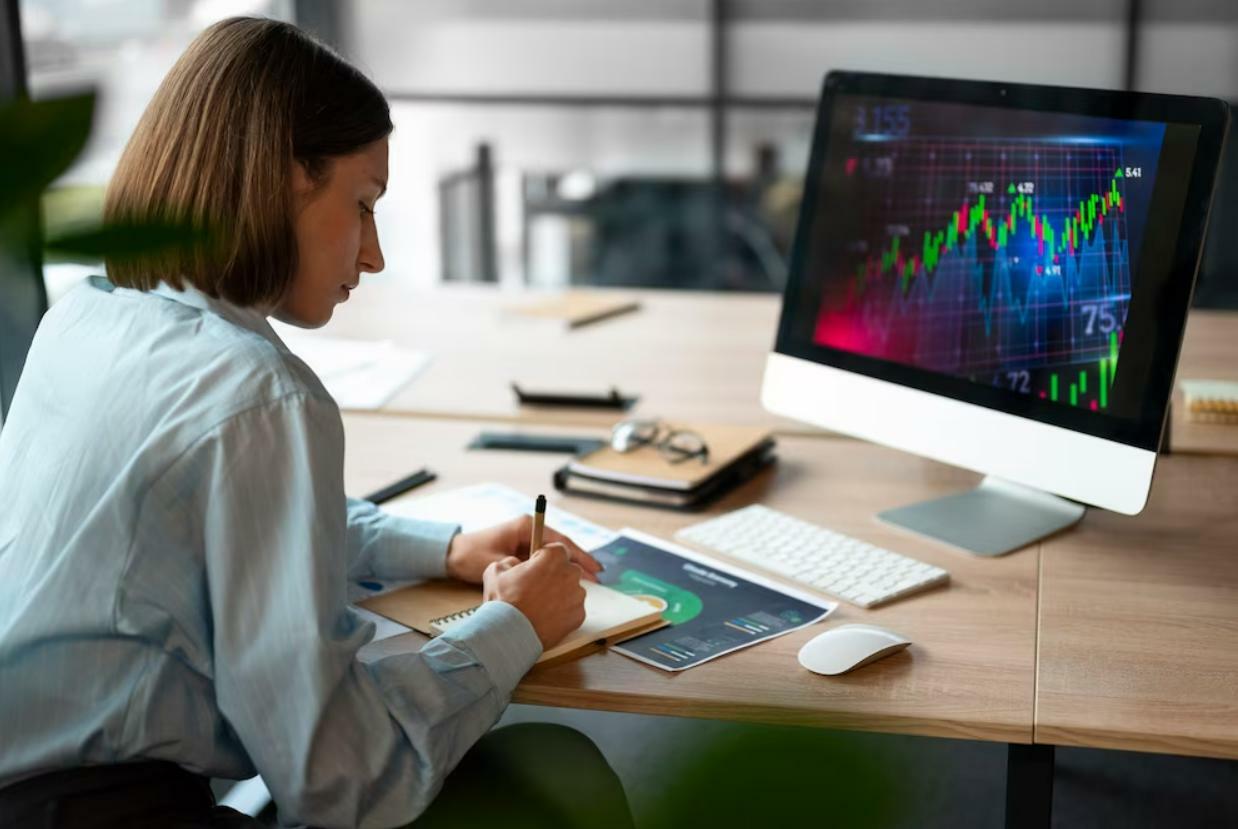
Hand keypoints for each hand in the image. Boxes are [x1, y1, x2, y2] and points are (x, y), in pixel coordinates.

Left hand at [444, 514, 602, 584]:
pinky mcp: (522, 550)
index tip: (593, 567)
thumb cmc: (471, 556)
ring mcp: (526, 539)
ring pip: (554, 555)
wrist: (452, 555)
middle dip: (579, 561)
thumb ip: (519, 566)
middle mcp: (529, 530)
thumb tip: (541, 575)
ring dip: (569, 567)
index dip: (578, 554)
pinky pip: (544, 561)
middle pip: (561, 546)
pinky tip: (566, 582)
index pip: (559, 540)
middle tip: (598, 577)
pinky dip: (556, 571)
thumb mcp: (495, 562)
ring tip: (588, 582)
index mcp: (525, 526)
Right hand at [482, 544, 587, 648]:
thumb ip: (511, 561)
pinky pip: (573, 610)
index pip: (557, 550)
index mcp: (554, 557)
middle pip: (567, 570)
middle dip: (555, 577)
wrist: (510, 634)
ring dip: (560, 595)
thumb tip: (516, 565)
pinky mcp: (579, 615)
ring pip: (571, 591)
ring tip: (540, 607)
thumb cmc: (503, 601)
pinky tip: (546, 618)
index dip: (545, 558)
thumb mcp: (496, 570)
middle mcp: (571, 573)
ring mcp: (577, 596)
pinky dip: (563, 613)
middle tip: (537, 589)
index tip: (537, 567)